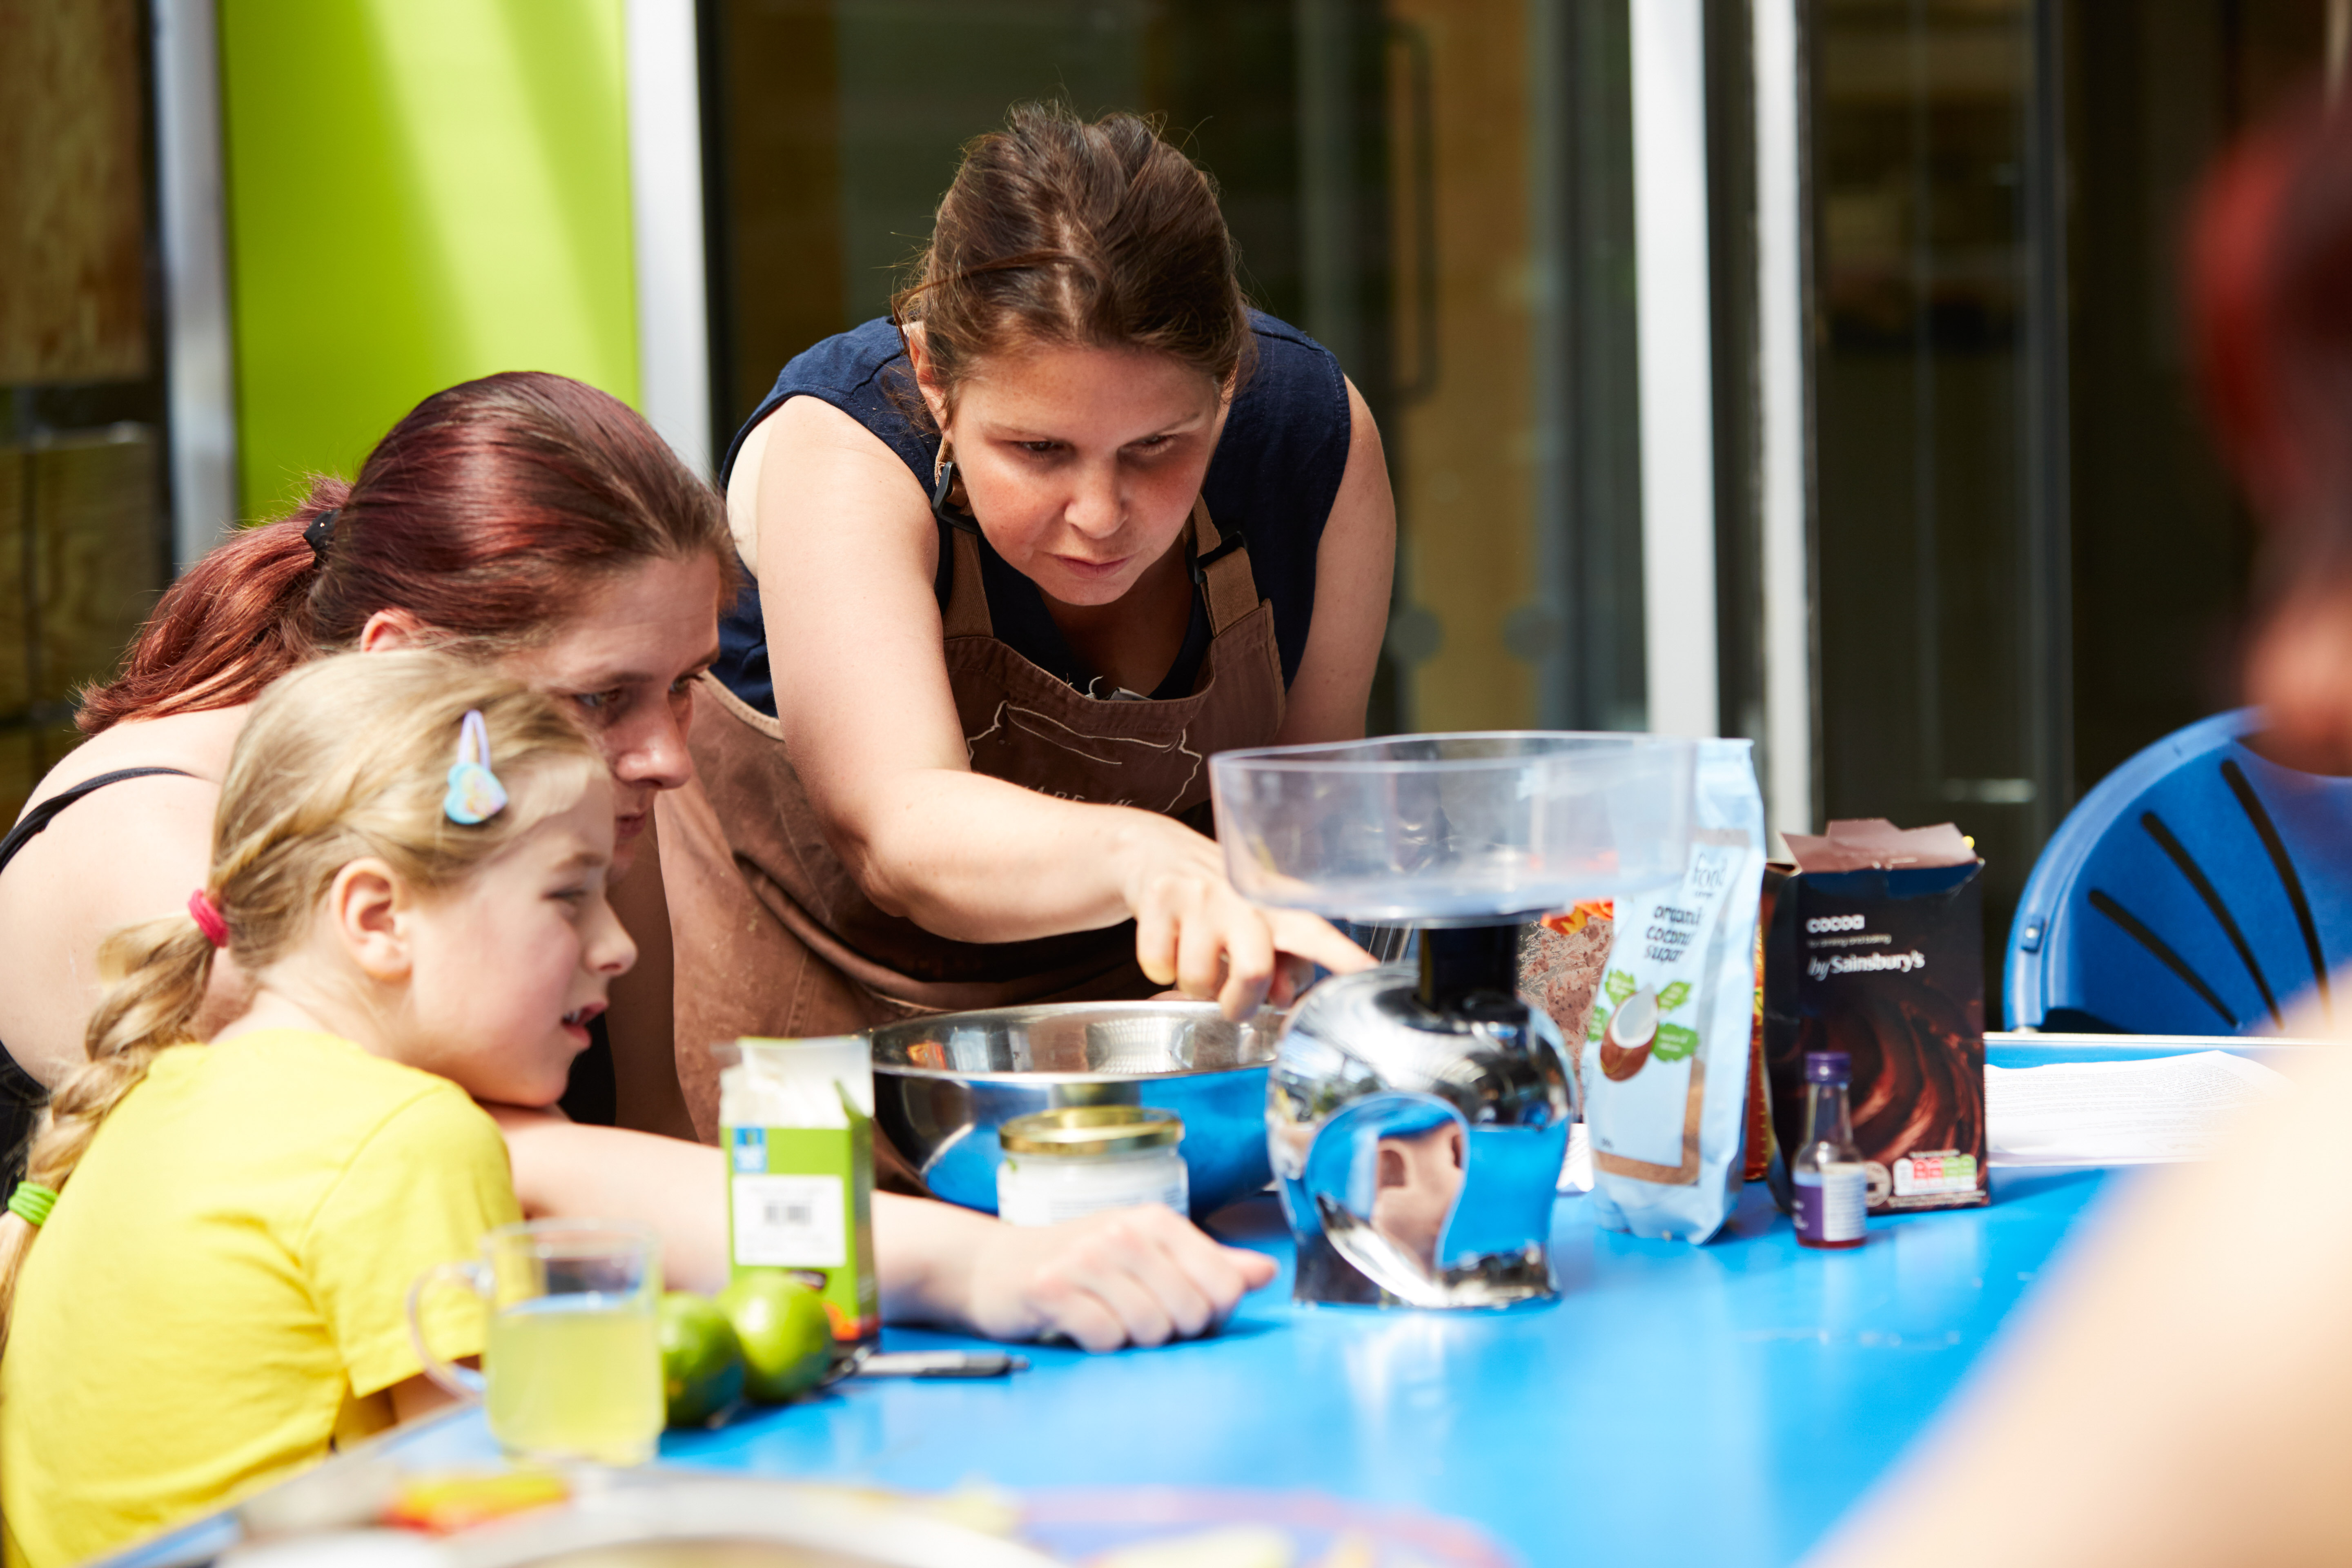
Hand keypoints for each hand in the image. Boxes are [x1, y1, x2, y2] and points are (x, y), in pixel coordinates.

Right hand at [960, 1204, 1278, 1350]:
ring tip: (1107, 1317)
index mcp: (1157, 1220)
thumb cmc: (1079, 1265)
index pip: (1224, 1284)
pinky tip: (1080, 1324)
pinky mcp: (1051, 1287)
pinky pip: (1104, 1338)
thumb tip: (1266, 1272)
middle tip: (1137, 1316)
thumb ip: (1209, 1264)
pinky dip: (1096, 1343)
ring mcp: (1086, 1257)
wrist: (992, 1268)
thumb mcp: (1147, 1255)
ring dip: (1130, 1337)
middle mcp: (1124, 1230)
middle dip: (1171, 1330)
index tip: (1182, 1309)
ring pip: (1149, 1328)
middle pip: (1190, 1312)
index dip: (1211, 1314)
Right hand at [1123, 820, 1372, 1016]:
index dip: (1343, 957)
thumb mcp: (1255, 925)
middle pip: (1254, 971)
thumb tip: (1282, 999)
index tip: (1369, 975)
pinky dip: (1159, 969)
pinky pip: (1157, 966)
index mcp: (1275, 907)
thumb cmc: (1218, 900)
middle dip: (1240, 1003)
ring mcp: (1200, 895)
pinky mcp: (1159, 898)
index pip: (1316, 934)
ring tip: (1194, 960)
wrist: (1156, 852)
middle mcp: (1243, 898)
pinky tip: (1168, 943)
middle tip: (1233, 1003)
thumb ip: (1279, 965)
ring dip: (1193, 986)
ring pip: (1196, 979)